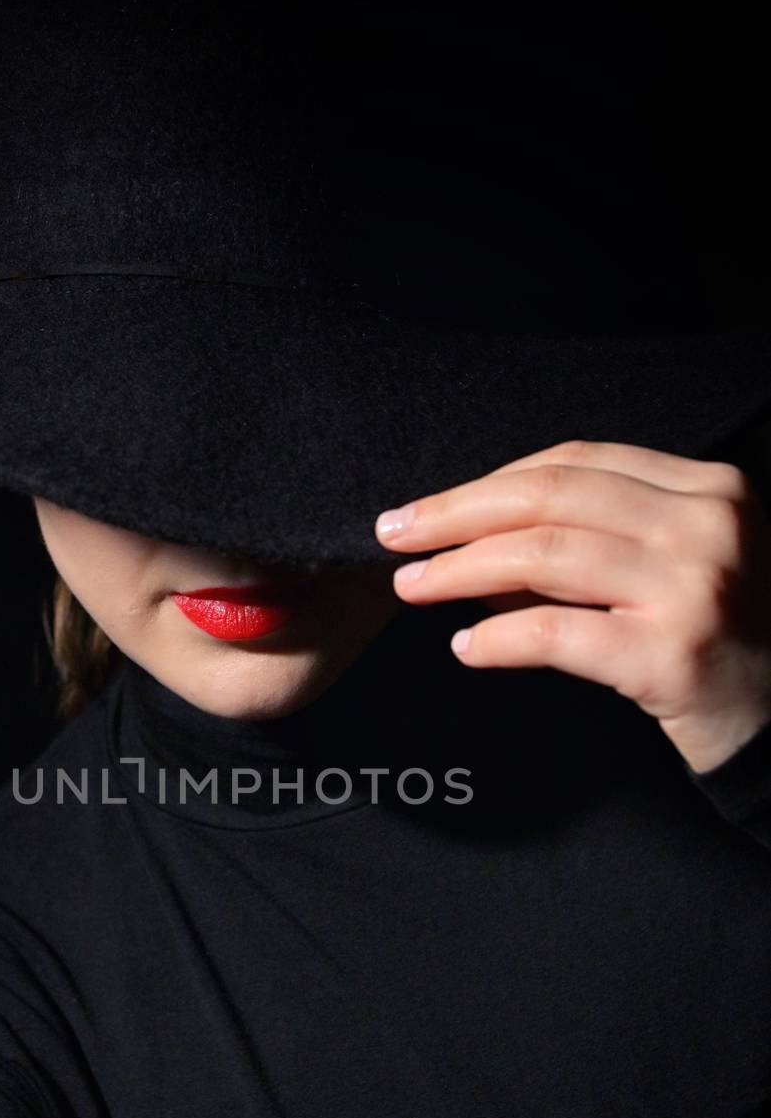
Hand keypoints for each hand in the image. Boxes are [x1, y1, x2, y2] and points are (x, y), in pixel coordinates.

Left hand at [374, 439, 770, 773]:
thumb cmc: (721, 639)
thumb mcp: (679, 561)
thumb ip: (602, 536)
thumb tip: (480, 540)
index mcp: (707, 487)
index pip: (577, 463)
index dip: (490, 482)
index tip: (430, 506)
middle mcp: (706, 525)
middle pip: (550, 496)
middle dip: (457, 513)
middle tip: (396, 534)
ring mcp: (692, 587)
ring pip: (544, 556)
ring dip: (461, 570)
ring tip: (413, 587)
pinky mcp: (671, 654)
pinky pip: (556, 634)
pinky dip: (498, 640)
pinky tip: (467, 649)